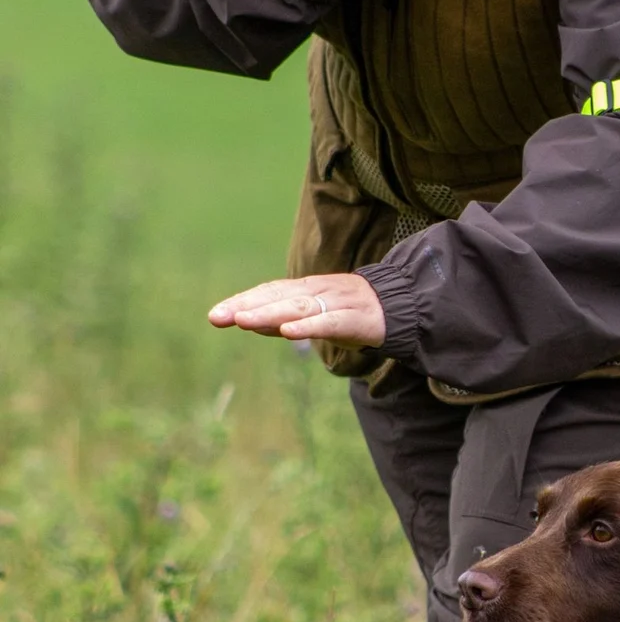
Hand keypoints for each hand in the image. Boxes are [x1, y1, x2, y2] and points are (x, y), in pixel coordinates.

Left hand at [208, 272, 386, 346]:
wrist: (400, 306)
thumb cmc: (351, 312)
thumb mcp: (314, 314)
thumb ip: (283, 318)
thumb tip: (248, 322)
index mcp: (306, 289)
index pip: (269, 292)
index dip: (242, 301)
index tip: (216, 314)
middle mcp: (318, 291)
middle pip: (278, 297)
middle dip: (246, 306)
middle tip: (217, 317)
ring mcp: (337, 302)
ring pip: (299, 307)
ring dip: (270, 313)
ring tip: (244, 321)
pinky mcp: (356, 318)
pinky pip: (329, 321)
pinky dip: (308, 326)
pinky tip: (287, 332)